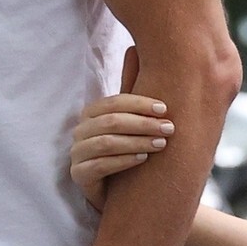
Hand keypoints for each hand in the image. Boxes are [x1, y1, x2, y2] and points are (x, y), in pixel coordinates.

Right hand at [69, 46, 172, 209]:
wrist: (120, 196)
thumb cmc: (127, 153)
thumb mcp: (130, 124)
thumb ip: (131, 92)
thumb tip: (134, 49)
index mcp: (91, 114)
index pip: (114, 103)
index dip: (139, 104)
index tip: (165, 109)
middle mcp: (80, 132)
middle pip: (111, 121)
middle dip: (143, 123)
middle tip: (169, 128)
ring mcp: (77, 154)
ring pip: (107, 142)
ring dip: (137, 141)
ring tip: (161, 144)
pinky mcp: (79, 176)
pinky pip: (100, 165)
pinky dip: (124, 160)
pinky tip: (143, 160)